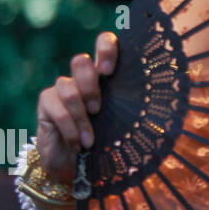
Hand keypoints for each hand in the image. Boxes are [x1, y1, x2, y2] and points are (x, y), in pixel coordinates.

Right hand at [35, 31, 117, 183]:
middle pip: (80, 61)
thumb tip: (162, 105)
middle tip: (98, 109)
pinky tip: (78, 145)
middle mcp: (81, 77)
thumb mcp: (122, 121)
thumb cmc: (105, 140)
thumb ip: (131, 106)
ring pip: (68, 88)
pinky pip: (57, 109)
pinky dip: (70, 129)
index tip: (108, 71)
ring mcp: (61, 88)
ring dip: (81, 116)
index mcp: (104, 75)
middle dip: (89, 84)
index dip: (105, 48)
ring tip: (90, 139)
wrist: (74, 165)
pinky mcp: (46, 102)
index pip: (104, 44)